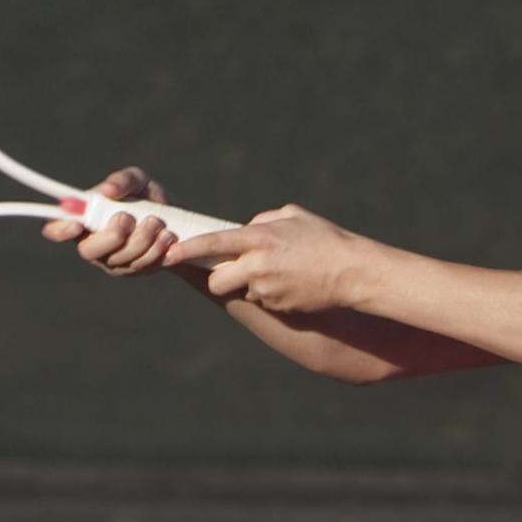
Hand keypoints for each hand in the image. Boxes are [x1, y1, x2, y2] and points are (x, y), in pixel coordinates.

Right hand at [42, 166, 177, 276]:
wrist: (176, 218)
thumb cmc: (145, 196)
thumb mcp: (138, 180)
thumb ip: (122, 181)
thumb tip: (107, 191)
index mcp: (82, 218)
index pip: (54, 228)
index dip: (59, 230)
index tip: (76, 224)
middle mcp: (91, 243)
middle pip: (88, 251)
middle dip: (111, 236)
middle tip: (128, 218)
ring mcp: (112, 261)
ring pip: (120, 260)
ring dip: (141, 240)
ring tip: (158, 222)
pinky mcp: (133, 270)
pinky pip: (141, 267)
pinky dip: (157, 250)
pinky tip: (167, 236)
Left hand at [165, 204, 363, 312]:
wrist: (352, 272)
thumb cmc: (325, 238)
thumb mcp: (293, 217)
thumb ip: (264, 221)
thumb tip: (243, 228)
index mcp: (259, 237)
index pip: (212, 243)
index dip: (187, 250)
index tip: (169, 254)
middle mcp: (258, 264)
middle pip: (218, 280)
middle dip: (219, 279)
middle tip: (230, 271)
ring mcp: (267, 288)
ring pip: (241, 290)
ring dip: (248, 285)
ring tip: (276, 273)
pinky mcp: (277, 304)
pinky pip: (262, 299)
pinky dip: (269, 293)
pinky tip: (291, 283)